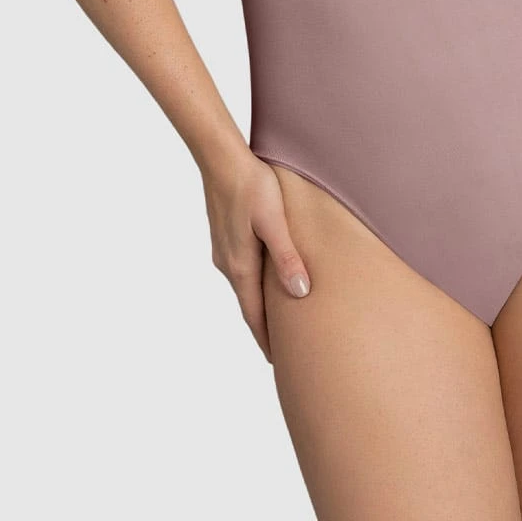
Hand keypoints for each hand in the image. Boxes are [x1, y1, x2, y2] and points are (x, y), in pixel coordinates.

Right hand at [199, 151, 312, 364]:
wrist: (221, 158)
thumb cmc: (253, 186)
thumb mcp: (275, 223)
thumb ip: (287, 258)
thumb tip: (300, 294)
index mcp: (241, 266)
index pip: (254, 315)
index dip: (267, 340)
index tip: (278, 362)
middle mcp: (228, 263)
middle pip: (248, 305)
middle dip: (264, 327)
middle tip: (282, 349)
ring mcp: (223, 249)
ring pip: (243, 286)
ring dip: (258, 304)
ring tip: (277, 318)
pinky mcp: (224, 236)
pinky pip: (240, 269)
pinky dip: (253, 284)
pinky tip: (264, 278)